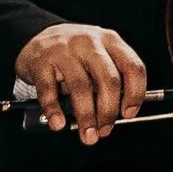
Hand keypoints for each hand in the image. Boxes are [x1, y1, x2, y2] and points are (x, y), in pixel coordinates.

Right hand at [14, 20, 148, 142]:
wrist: (37, 37)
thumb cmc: (75, 52)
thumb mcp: (99, 55)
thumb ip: (109, 78)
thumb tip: (118, 114)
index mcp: (111, 40)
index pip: (133, 67)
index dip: (135, 94)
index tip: (129, 113)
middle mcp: (90, 42)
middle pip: (108, 80)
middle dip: (108, 111)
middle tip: (105, 130)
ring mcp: (65, 50)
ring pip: (81, 87)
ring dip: (86, 116)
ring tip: (87, 134)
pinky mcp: (41, 61)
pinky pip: (49, 90)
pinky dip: (55, 110)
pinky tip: (59, 123)